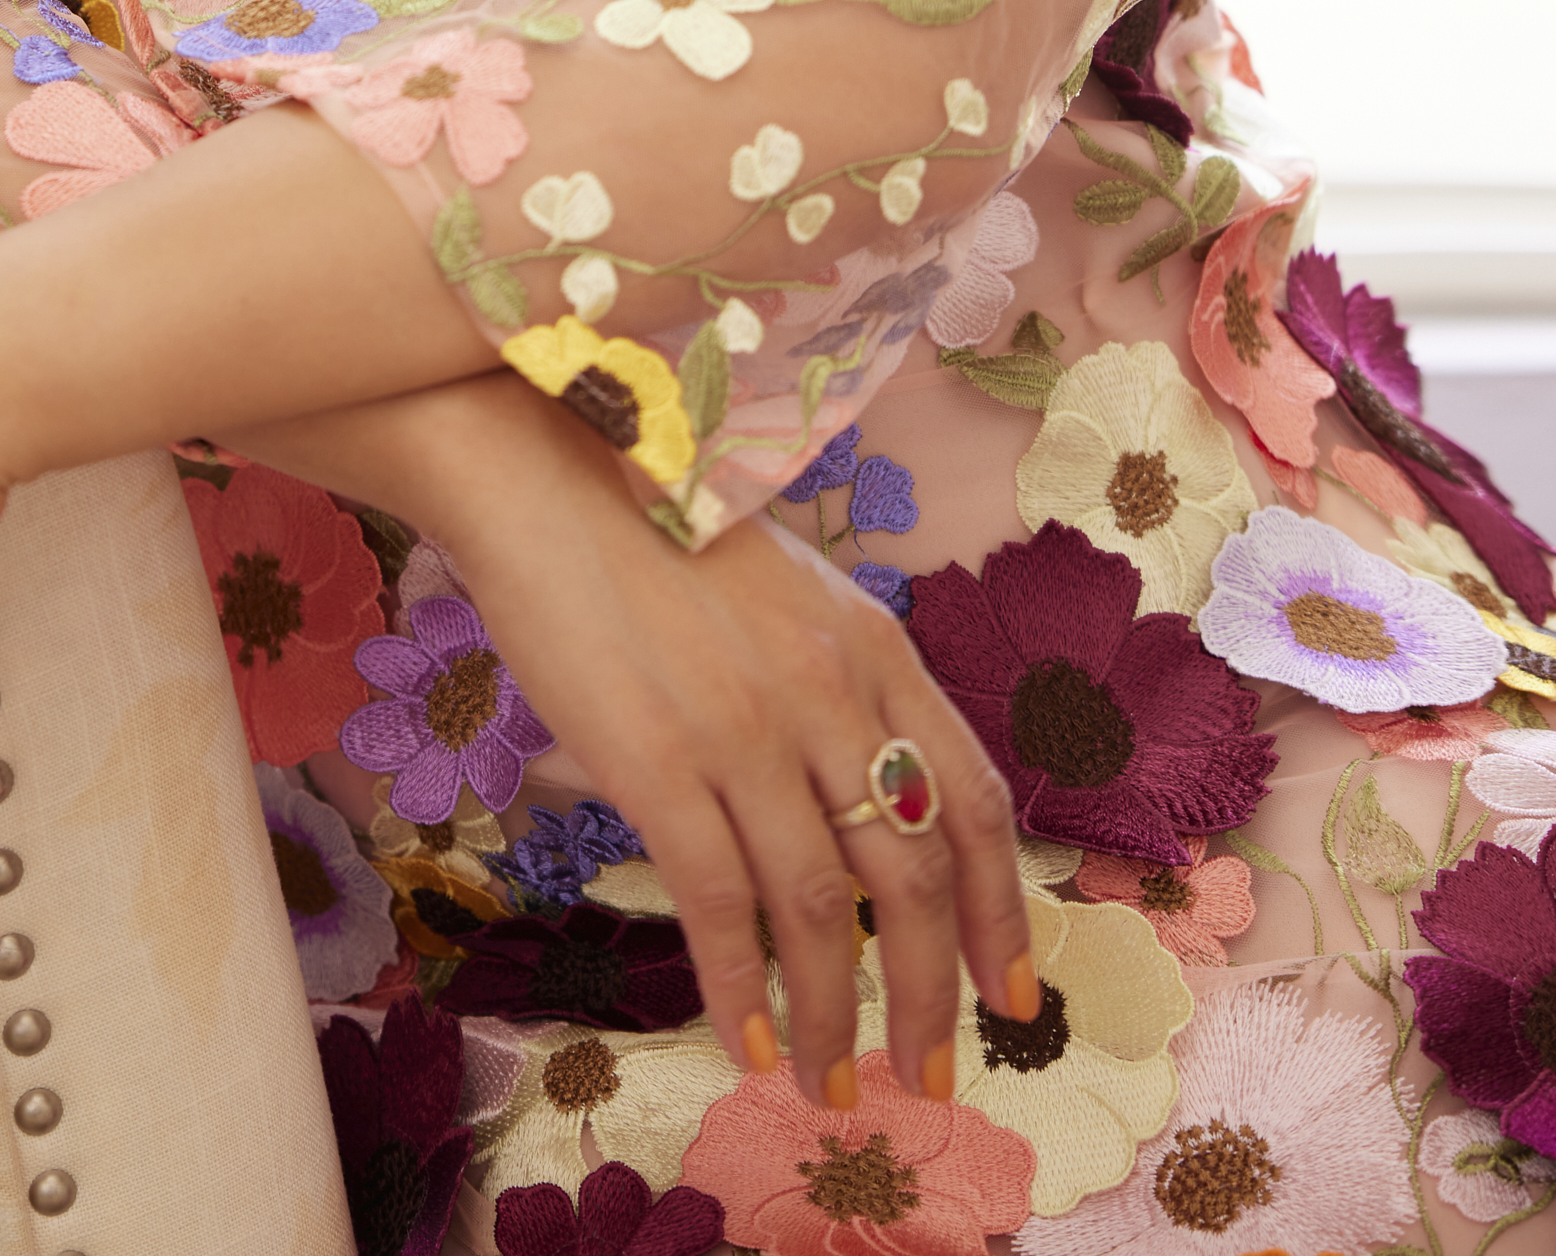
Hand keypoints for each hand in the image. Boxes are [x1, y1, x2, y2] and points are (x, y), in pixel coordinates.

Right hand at [242, 374, 1031, 1102]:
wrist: (542, 473)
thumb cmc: (657, 527)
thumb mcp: (789, 590)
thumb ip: (840, 683)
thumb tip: (868, 805)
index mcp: (872, 643)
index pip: (972, 798)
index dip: (1002, 908)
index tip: (1013, 991)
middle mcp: (828, 690)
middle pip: (912, 876)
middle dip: (930, 993)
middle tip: (928, 1074)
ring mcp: (745, 729)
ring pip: (819, 909)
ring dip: (833, 1013)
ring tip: (831, 1081)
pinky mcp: (658, 762)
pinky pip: (718, 905)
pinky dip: (739, 989)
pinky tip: (745, 1041)